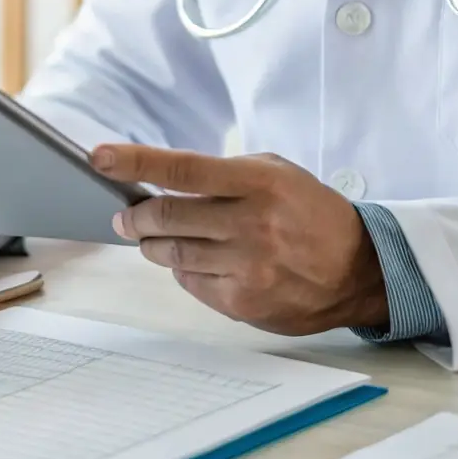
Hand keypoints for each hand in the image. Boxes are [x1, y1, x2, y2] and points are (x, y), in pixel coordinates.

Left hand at [90, 145, 388, 335]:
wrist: (359, 271)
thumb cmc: (311, 214)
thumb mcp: (276, 174)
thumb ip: (221, 175)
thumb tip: (160, 180)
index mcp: (259, 183)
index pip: (183, 169)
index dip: (135, 162)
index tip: (98, 157)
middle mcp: (251, 224)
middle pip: (166, 217)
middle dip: (134, 215)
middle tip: (125, 215)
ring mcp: (247, 266)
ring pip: (171, 254)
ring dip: (153, 244)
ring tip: (154, 237)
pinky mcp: (242, 301)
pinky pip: (190, 283)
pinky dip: (184, 271)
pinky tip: (197, 261)